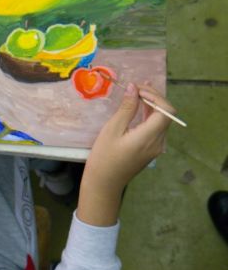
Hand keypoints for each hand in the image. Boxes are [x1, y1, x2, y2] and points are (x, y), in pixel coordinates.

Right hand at [77, 83, 174, 225]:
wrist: (104, 182)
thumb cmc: (104, 156)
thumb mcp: (112, 129)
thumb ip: (126, 108)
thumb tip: (134, 87)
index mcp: (150, 137)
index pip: (166, 110)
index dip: (155, 96)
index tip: (138, 89)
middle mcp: (159, 142)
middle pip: (166, 114)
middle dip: (153, 97)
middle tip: (136, 87)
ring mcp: (157, 147)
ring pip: (162, 120)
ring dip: (151, 105)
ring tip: (137, 92)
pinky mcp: (152, 149)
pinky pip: (156, 127)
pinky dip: (149, 115)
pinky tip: (139, 107)